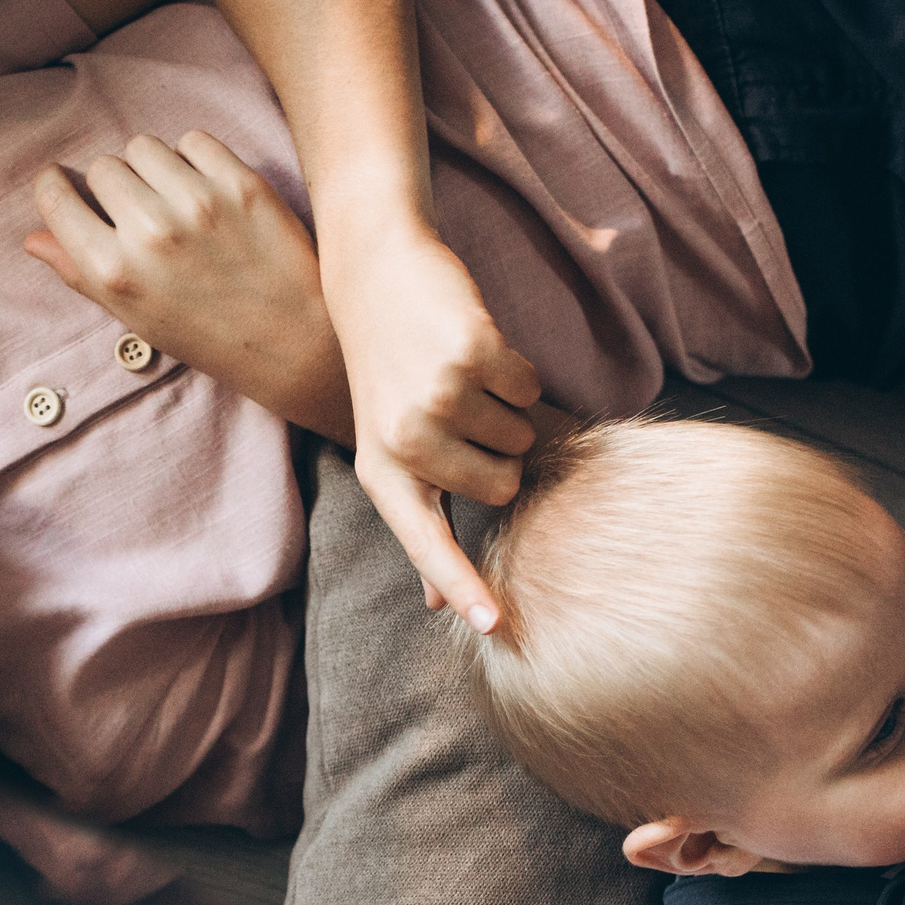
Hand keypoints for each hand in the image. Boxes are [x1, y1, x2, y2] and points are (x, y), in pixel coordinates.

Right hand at [26, 131, 354, 444]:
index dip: (57, 187)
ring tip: (176, 203)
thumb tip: (32, 238)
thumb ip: (80, 273)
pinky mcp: (239, 183)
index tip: (68, 188)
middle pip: (103, 167)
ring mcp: (196, 203)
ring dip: (153, 168)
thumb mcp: (135, 318)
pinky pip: (192, 141)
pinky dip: (195, 160)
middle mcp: (149, 232)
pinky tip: (208, 194)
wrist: (295, 342)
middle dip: (114, 185)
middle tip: (141, 214)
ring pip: (144, 147)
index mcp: (113, 271)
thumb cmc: (208, 336)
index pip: (56, 196)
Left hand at [318, 220, 539, 630]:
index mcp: (384, 475)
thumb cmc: (390, 373)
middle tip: (459, 414)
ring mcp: (437, 398)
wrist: (375, 278)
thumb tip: (435, 604)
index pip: (428, 546)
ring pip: (521, 435)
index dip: (464, 587)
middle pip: (502, 485)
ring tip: (461, 378)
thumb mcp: (389, 452)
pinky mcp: (470, 354)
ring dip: (507, 408)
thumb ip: (422, 523)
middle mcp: (406, 443)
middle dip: (500, 453)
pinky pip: (529, 388)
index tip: (497, 626)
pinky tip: (475, 351)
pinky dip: (517, 372)